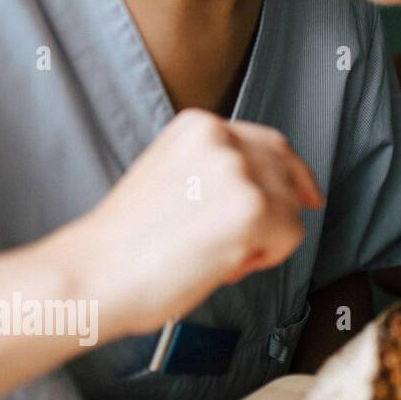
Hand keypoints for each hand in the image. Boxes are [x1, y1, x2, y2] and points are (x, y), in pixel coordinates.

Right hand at [72, 109, 323, 338]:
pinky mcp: (253, 209)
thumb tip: (267, 185)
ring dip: (264, 239)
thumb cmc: (126, 241)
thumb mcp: (173, 174)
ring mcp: (240, 172)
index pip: (271, 143)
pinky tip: (223, 262)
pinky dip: (266, 258)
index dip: (293, 175)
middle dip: (277, 211)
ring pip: (291, 209)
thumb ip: (216, 169)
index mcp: (200, 126)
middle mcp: (224, 140)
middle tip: (244, 241)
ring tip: (215, 252)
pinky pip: (290, 236)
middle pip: (287, 174)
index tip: (308, 194)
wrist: (92, 273)